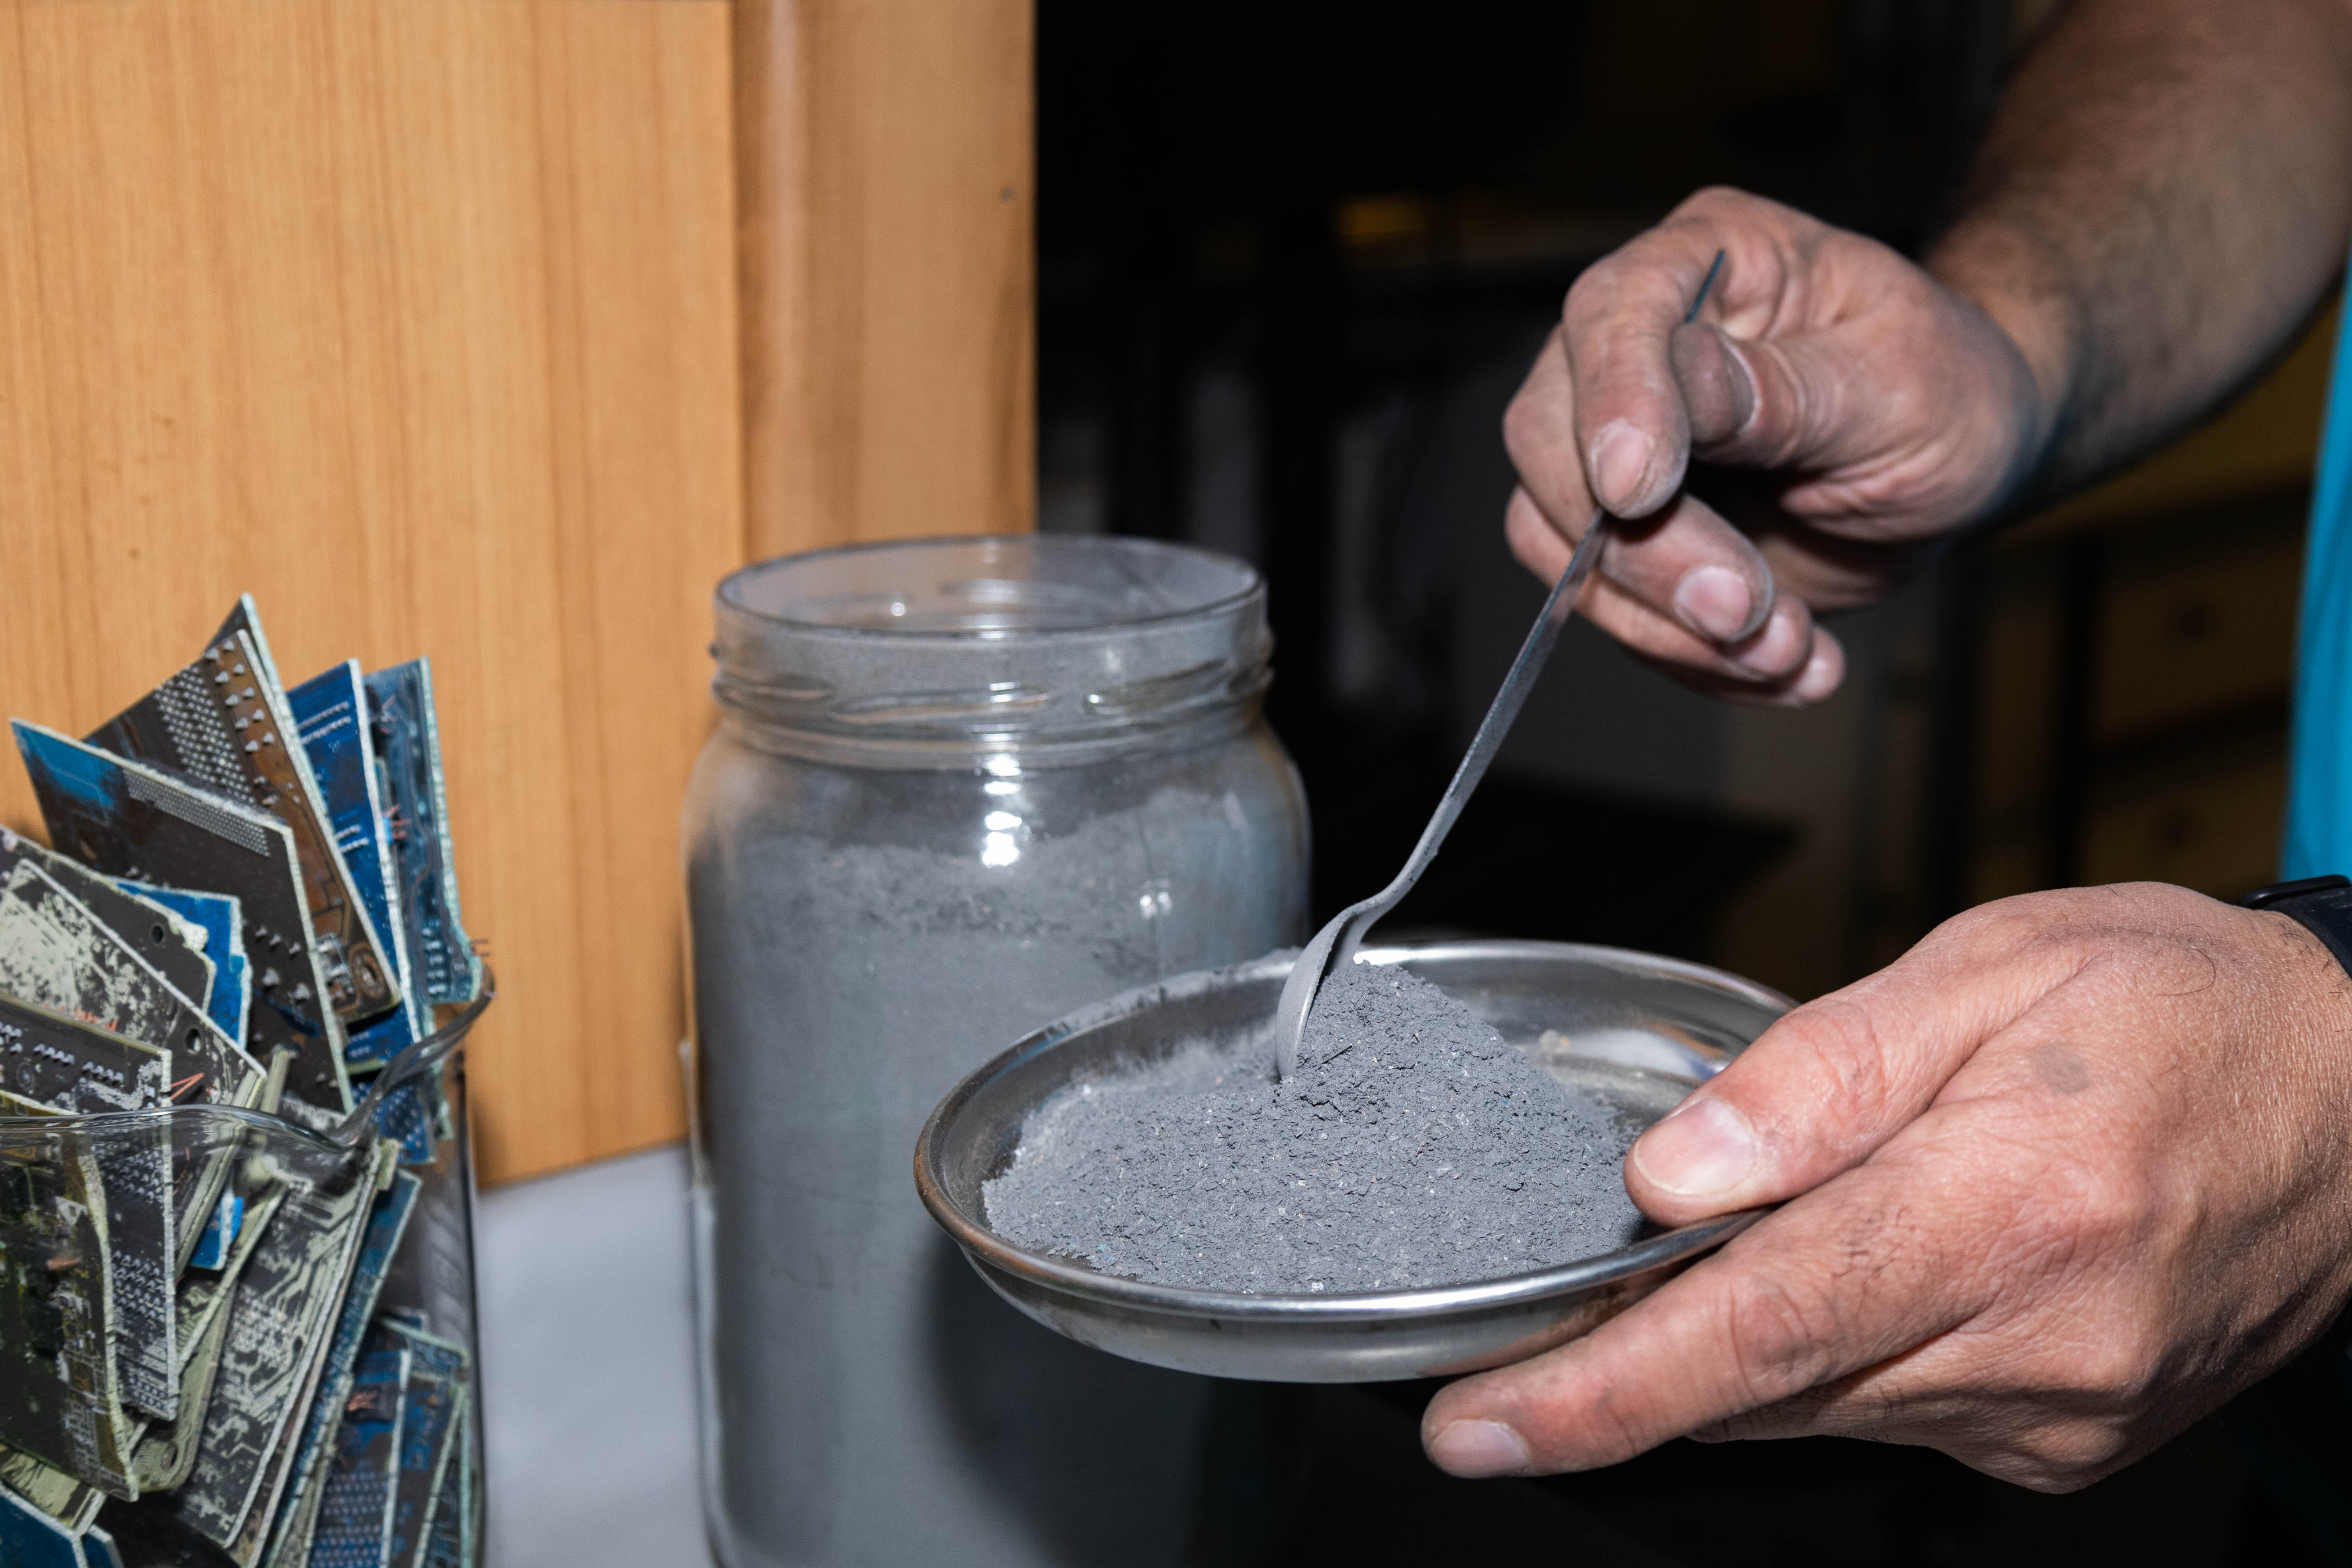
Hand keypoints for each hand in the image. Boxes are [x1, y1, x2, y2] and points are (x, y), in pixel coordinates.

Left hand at [1421, 883, 2351, 1489]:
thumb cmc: (2178, 1007)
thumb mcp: (1989, 969)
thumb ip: (1816, 1074)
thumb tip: (1670, 1172)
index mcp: (2010, 1210)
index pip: (1758, 1329)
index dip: (1602, 1392)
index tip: (1475, 1426)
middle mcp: (2039, 1340)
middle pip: (1769, 1384)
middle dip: (1626, 1368)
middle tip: (1519, 1330)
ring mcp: (2058, 1409)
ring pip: (1819, 1406)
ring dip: (1731, 1351)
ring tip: (1693, 1266)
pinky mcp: (2065, 1435)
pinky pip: (1887, 1410)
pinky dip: (1824, 1357)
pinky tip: (1830, 1275)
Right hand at [1508, 186, 2047, 703]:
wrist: (1965, 464)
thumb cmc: (1949, 389)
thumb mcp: (1902, 381)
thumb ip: (1786, 389)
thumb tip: (1686, 382)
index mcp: (1707, 262)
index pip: (1611, 312)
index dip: (1613, 402)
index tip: (1638, 493)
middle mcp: (1637, 348)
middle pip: (1550, 440)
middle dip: (1637, 547)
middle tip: (1742, 610)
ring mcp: (1619, 446)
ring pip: (1557, 541)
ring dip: (1665, 623)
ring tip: (1790, 653)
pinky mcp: (1627, 537)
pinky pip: (1611, 609)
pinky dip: (1693, 658)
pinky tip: (1791, 667)